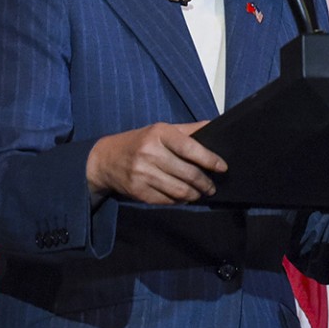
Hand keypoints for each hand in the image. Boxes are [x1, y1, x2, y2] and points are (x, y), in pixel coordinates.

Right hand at [86, 122, 227, 203]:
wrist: (105, 159)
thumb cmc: (140, 142)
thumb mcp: (161, 129)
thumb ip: (188, 130)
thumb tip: (214, 127)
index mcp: (159, 134)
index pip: (191, 148)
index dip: (210, 160)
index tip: (222, 167)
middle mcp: (150, 153)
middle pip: (188, 173)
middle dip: (205, 183)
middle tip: (212, 186)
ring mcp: (142, 173)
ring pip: (179, 190)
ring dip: (195, 194)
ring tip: (200, 193)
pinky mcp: (138, 191)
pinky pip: (166, 200)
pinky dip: (179, 200)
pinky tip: (183, 197)